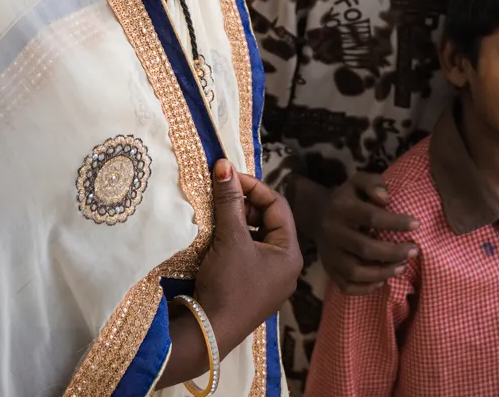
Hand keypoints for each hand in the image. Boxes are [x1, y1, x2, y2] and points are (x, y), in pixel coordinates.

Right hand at [194, 160, 301, 351]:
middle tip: (220, 195)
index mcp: (290, 254)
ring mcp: (268, 280)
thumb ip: (229, 201)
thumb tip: (224, 165)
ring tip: (216, 214)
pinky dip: (232, 241)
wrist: (208, 333)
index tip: (228, 176)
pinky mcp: (251, 288)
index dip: (253, 187)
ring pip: (256, 237)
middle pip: (268, 221)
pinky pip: (246, 254)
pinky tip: (215, 236)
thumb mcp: (230, 239)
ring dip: (236, 222)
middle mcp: (285, 267)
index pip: (278, 206)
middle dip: (244, 205)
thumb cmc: (229, 285)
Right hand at [314, 172, 417, 295]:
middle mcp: (333, 232)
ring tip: (401, 267)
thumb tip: (386, 199)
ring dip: (382, 272)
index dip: (396, 222)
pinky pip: (346, 286)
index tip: (417, 224)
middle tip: (414, 250)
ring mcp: (329, 254)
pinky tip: (382, 280)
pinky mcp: (329, 270)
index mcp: (341, 208)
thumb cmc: (347, 198)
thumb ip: (374, 183)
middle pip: (365, 248)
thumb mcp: (358, 182)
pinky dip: (366, 288)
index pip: (371, 216)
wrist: (317, 215)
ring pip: (355, 272)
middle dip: (394, 252)